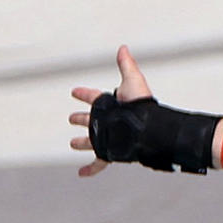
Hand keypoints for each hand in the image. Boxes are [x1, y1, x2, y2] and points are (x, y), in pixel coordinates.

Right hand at [68, 45, 153, 176]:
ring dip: (82, 143)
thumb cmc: (143, 106)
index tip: (75, 92)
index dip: (83, 94)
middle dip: (81, 119)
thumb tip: (123, 47)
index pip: (94, 97)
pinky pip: (98, 163)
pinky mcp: (111, 152)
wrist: (150, 130)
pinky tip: (81, 175)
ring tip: (73, 144)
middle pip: (91, 120)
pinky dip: (90, 170)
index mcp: (111, 105)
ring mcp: (108, 138)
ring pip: (91, 141)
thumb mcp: (132, 81)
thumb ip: (126, 65)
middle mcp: (108, 122)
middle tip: (72, 118)